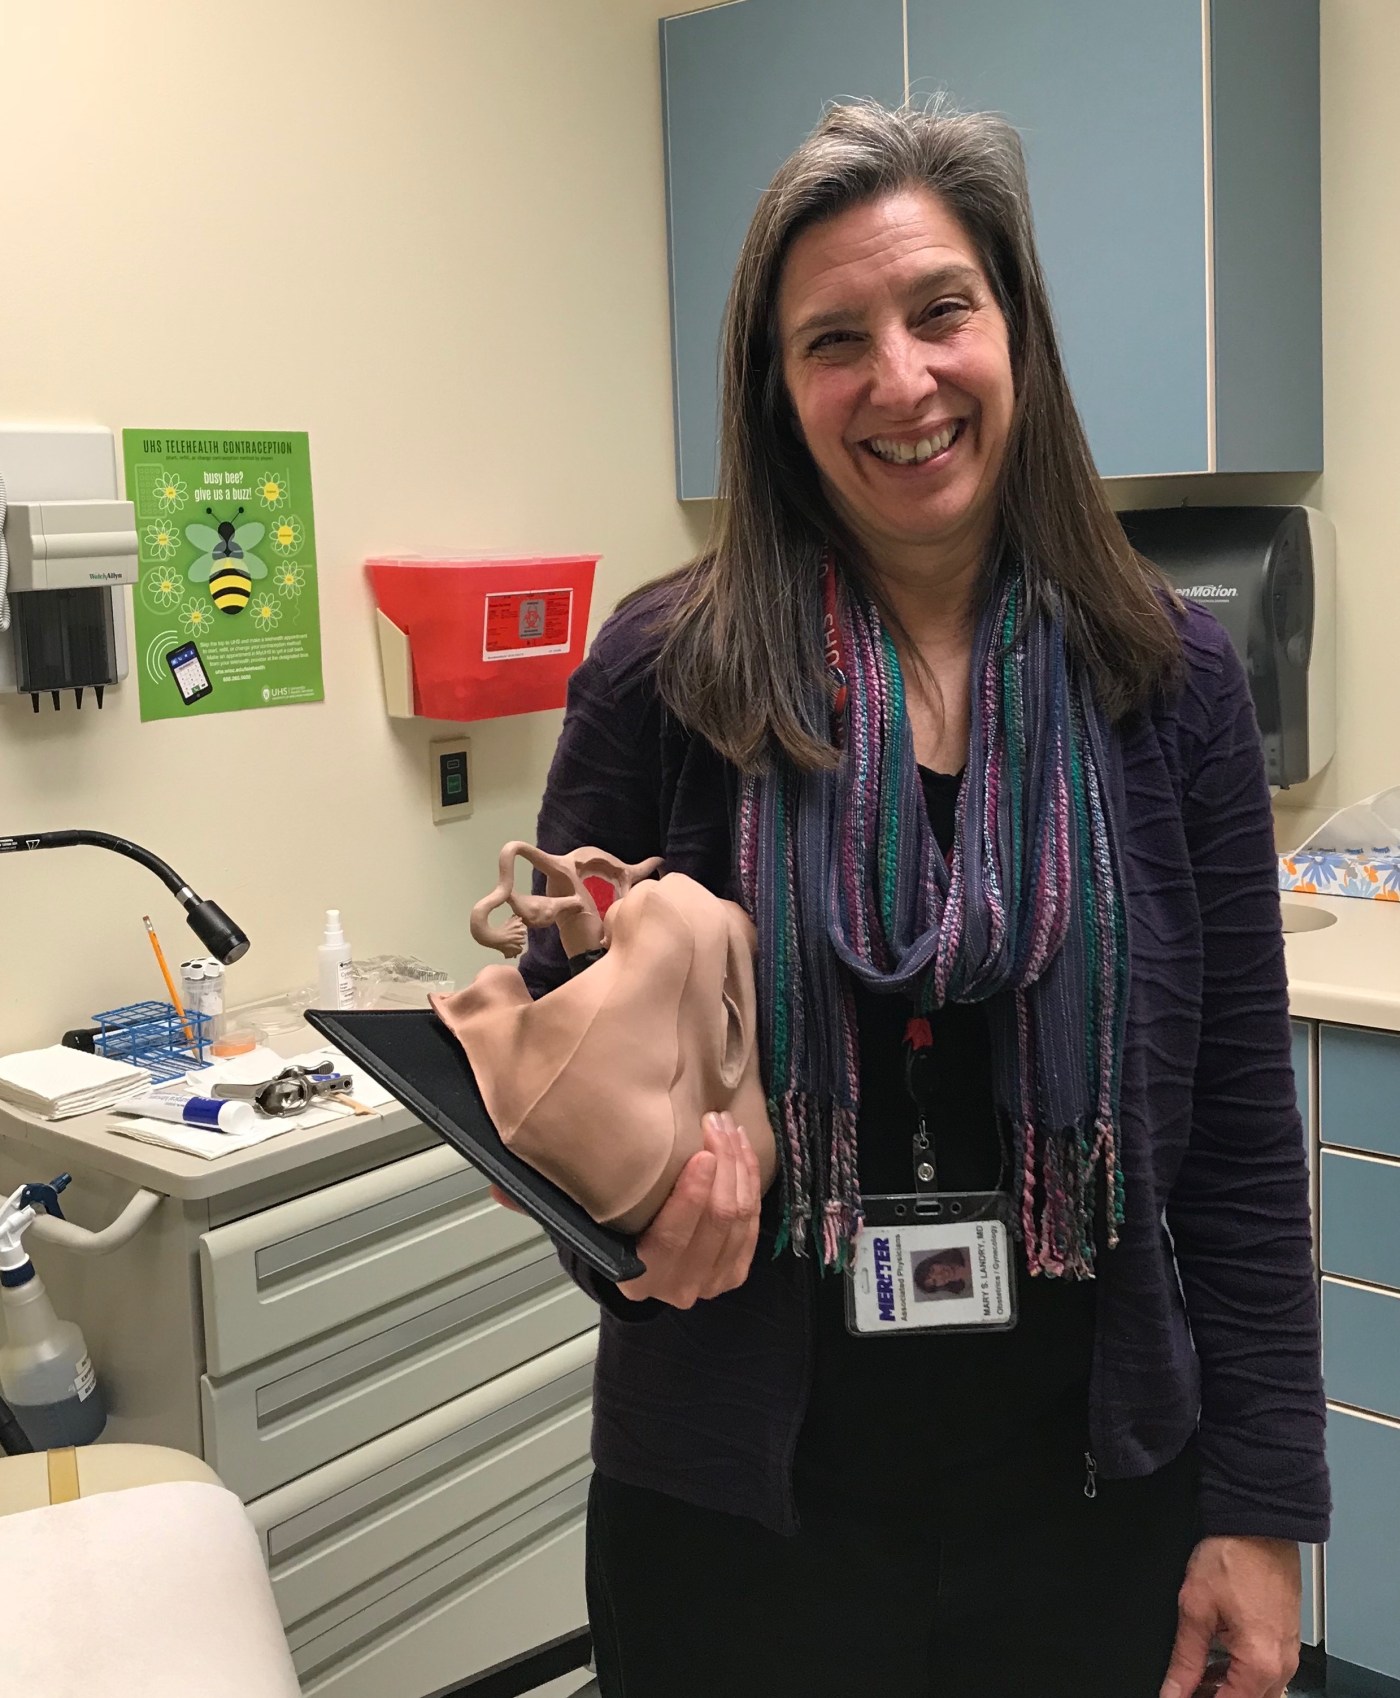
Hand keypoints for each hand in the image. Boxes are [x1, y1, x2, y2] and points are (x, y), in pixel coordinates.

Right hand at [618, 1111, 760, 1307]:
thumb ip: (623, 1197)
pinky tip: (743, 1149)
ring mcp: (714, 1282)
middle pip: (717, 1219)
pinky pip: (754, 1220)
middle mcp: (681, 1287)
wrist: (642, 1266)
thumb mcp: (609, 1221)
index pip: (673, 1237)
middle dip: (723, 1163)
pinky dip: (752, 1180)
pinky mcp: (736, 1273)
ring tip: (730, 1127)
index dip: (693, 1195)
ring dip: (739, 1164)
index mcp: (641, 1279)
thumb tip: (639, 1139)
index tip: (703, 1154)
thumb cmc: (617, 1230)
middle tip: (716, 1123)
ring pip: (742, 1216)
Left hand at [1161, 1536, 1299, 1697]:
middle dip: (1216, 1697)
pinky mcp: (1287, 1638)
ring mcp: (1288, 1652)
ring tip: (1197, 1676)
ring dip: (1229, 1688)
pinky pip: (1268, 1671)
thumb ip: (1185, 1659)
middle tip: (1186, 1687)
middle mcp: (1282, 1664)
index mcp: (1260, 1663)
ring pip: (1260, 1691)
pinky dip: (1242, 1673)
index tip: (1180, 1696)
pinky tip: (1217, 1661)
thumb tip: (1172, 1691)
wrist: (1260, 1523)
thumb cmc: (1234, 1556)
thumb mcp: (1196, 1608)